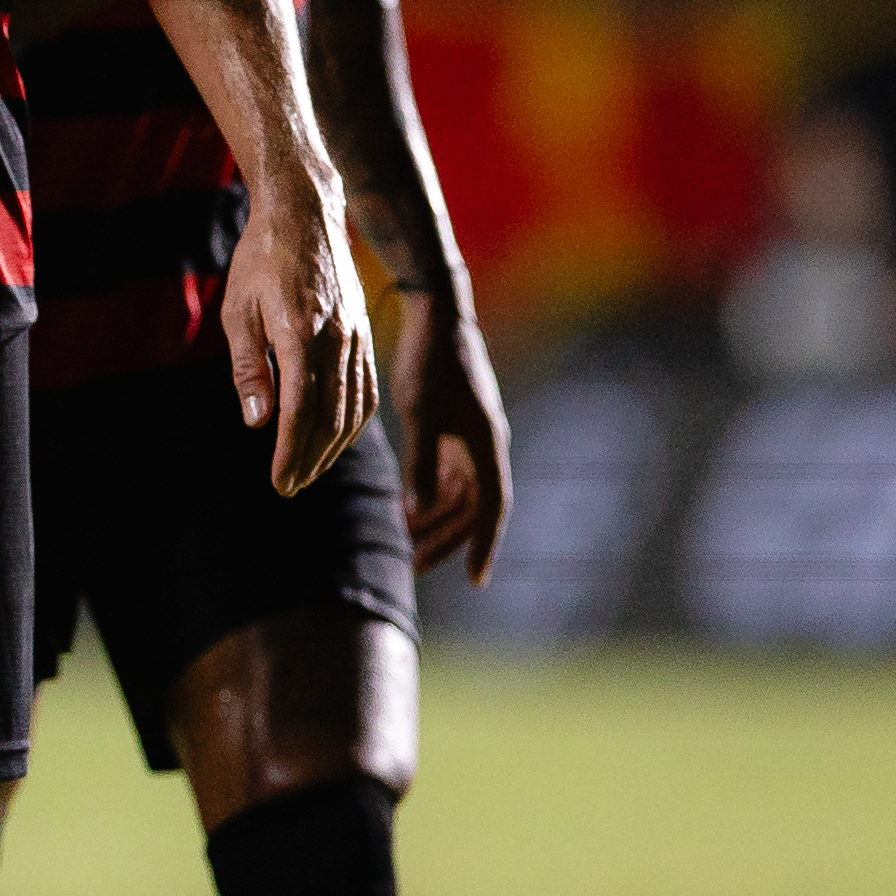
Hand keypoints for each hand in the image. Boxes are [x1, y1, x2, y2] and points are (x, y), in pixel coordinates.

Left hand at [220, 183, 377, 496]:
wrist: (305, 213)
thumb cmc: (260, 260)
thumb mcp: (238, 312)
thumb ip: (248, 370)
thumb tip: (258, 424)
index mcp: (301, 335)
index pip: (301, 411)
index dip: (291, 453)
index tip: (280, 483)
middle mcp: (337, 341)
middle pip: (331, 417)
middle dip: (311, 458)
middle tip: (291, 487)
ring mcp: (357, 337)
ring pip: (355, 407)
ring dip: (334, 446)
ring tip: (309, 470)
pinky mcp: (365, 333)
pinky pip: (366, 387)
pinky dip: (354, 420)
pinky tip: (337, 436)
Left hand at [392, 288, 513, 581]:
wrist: (436, 315)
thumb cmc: (428, 362)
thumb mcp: (420, 412)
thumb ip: (421, 461)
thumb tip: (419, 510)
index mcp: (486, 445)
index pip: (491, 508)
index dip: (485, 545)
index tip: (477, 580)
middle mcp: (486, 445)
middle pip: (473, 508)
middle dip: (448, 540)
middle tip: (414, 567)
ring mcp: (473, 436)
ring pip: (459, 493)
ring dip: (436, 520)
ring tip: (404, 543)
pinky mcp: (458, 426)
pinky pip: (450, 474)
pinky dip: (431, 495)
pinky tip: (405, 510)